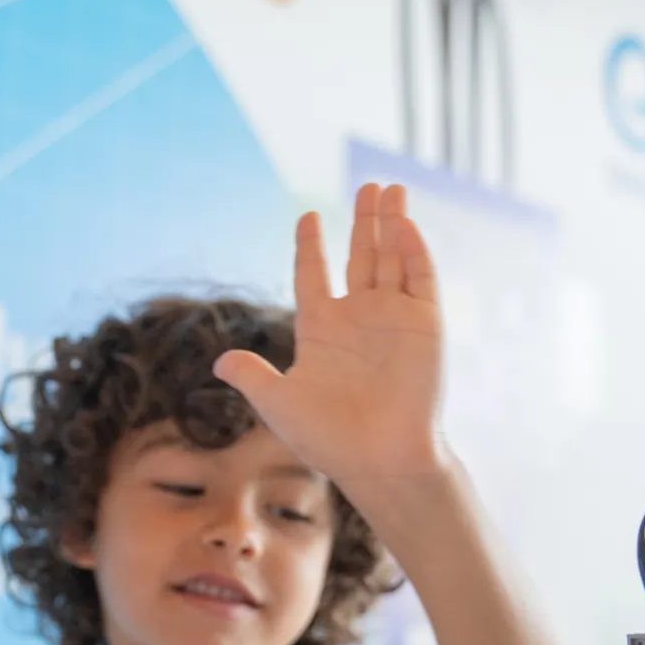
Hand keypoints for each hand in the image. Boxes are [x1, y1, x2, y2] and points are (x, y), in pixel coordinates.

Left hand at [214, 182, 447, 489]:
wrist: (378, 460)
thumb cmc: (328, 439)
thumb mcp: (279, 404)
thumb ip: (252, 376)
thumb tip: (220, 362)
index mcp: (321, 330)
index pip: (314, 276)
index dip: (311, 247)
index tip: (308, 217)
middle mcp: (359, 319)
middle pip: (361, 257)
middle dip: (364, 222)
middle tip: (367, 185)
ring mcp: (393, 319)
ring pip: (392, 259)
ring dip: (390, 223)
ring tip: (389, 187)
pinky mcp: (424, 325)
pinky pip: (419, 278)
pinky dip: (412, 249)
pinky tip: (402, 222)